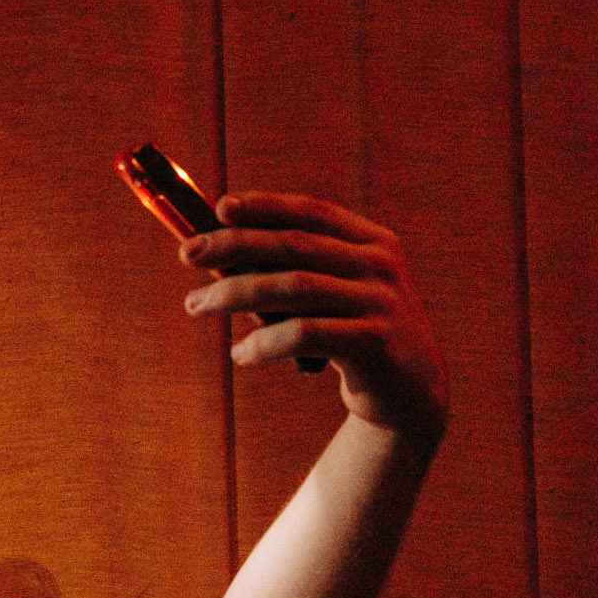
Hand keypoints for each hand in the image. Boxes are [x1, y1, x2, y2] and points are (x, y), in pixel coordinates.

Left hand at [181, 191, 448, 436]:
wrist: (410, 391)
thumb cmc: (353, 334)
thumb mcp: (335, 293)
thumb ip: (293, 271)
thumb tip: (218, 257)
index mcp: (371, 242)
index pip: (312, 212)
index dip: (264, 206)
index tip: (219, 207)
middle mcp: (379, 265)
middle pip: (294, 245)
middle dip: (234, 246)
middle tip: (187, 253)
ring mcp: (379, 302)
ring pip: (293, 287)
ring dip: (234, 294)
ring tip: (195, 305)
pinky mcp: (373, 343)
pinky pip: (304, 335)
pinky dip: (263, 343)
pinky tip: (239, 354)